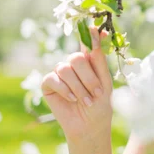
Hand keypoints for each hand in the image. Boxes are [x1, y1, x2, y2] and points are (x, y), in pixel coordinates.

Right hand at [41, 26, 112, 141]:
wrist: (89, 126)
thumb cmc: (100, 104)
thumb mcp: (105, 81)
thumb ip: (99, 59)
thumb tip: (101, 33)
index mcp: (89, 61)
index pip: (88, 43)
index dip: (89, 34)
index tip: (93, 28)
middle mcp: (73, 64)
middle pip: (76, 58)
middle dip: (88, 77)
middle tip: (96, 93)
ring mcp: (60, 73)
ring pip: (65, 69)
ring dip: (78, 87)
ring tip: (86, 101)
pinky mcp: (48, 84)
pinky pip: (53, 79)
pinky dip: (65, 90)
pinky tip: (72, 99)